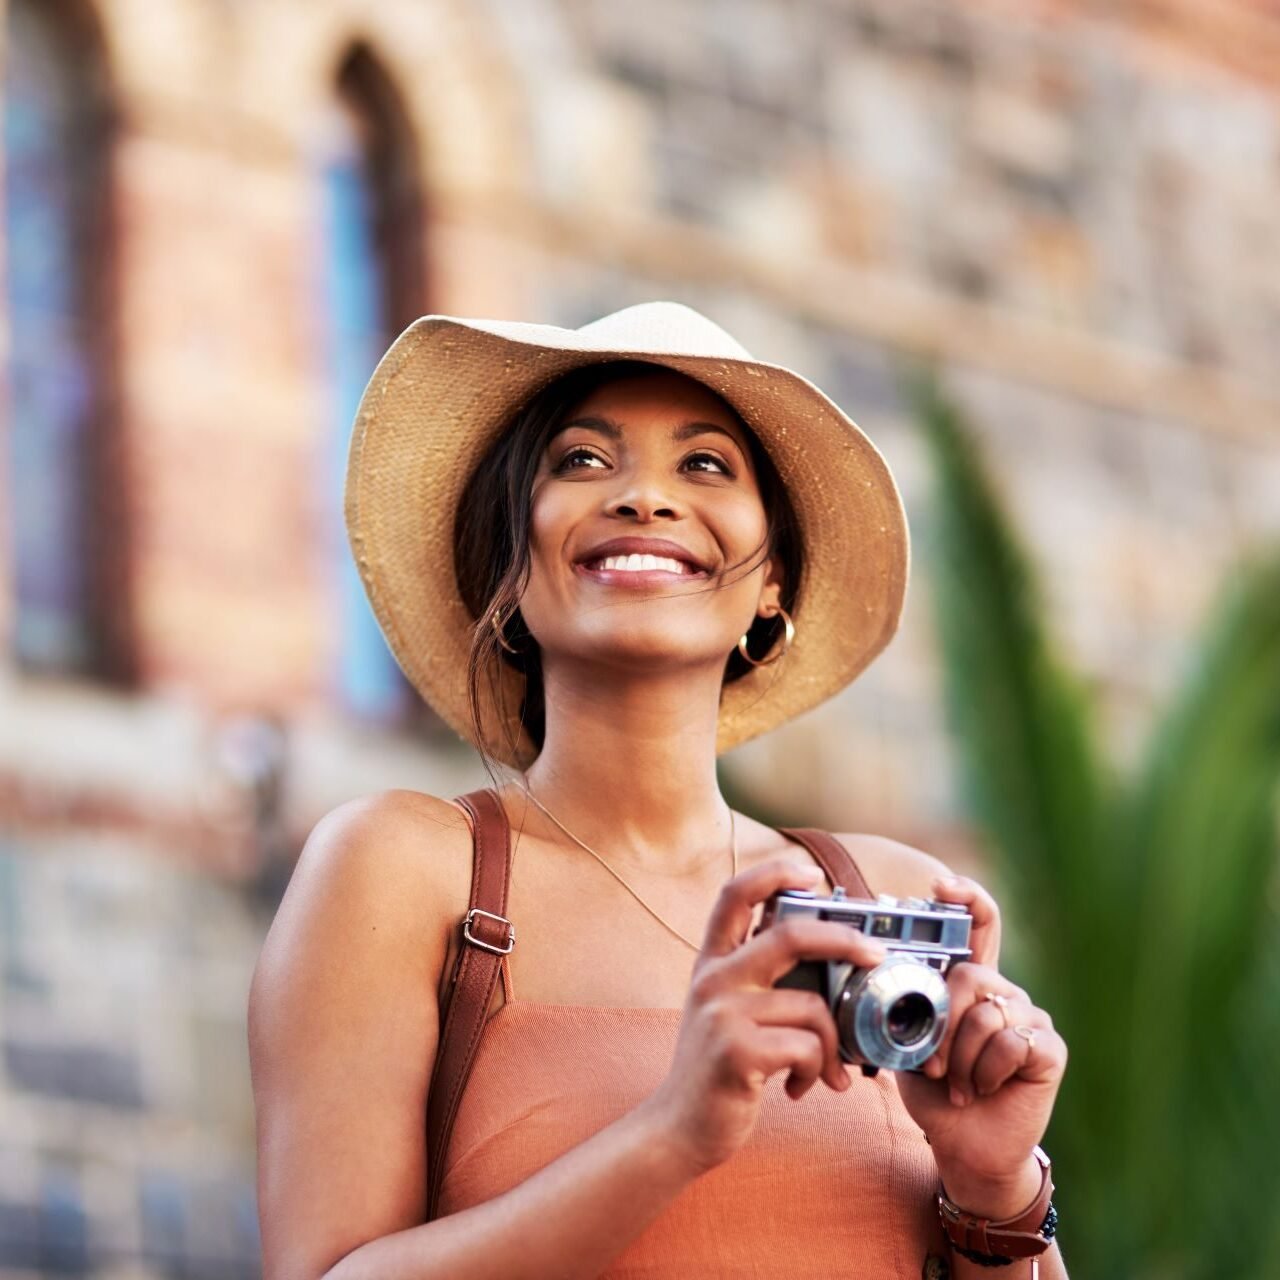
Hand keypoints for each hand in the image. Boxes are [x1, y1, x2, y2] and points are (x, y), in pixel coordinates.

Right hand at [643, 857, 888, 1176]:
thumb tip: (831, 957)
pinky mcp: (737, 1051)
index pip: (736, 894)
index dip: (775, 873)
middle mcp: (714, 978)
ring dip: (833, 1044)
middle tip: (875, 955)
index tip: (813, 874)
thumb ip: (762, 979)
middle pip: (788, 935)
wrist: (681, 1126)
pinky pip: (807, 1048)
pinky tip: (799, 1088)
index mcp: (713, 961)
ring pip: (811, 1007)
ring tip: (826, 1069)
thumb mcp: (727, 1008)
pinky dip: (817, 1072)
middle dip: (843, 939)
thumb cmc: (719, 1066)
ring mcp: (723, 1013)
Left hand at [896, 876, 1067, 1216]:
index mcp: (973, 985)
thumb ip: (903, 1009)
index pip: (980, 926)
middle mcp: (1005, 993)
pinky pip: (1013, 1042)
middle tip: (934, 1064)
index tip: (941, 886)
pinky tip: (985, 1089)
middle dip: (944, 1024)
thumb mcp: (906, 1044)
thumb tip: (876, 978)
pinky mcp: (1050, 1048)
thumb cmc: (935, 1092)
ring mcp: (1032, 1018)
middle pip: (972, 976)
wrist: (964, 1146)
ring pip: (989, 1015)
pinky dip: (987, 1071)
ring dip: (962, 1058)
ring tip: (960, 1083)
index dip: (967, 899)